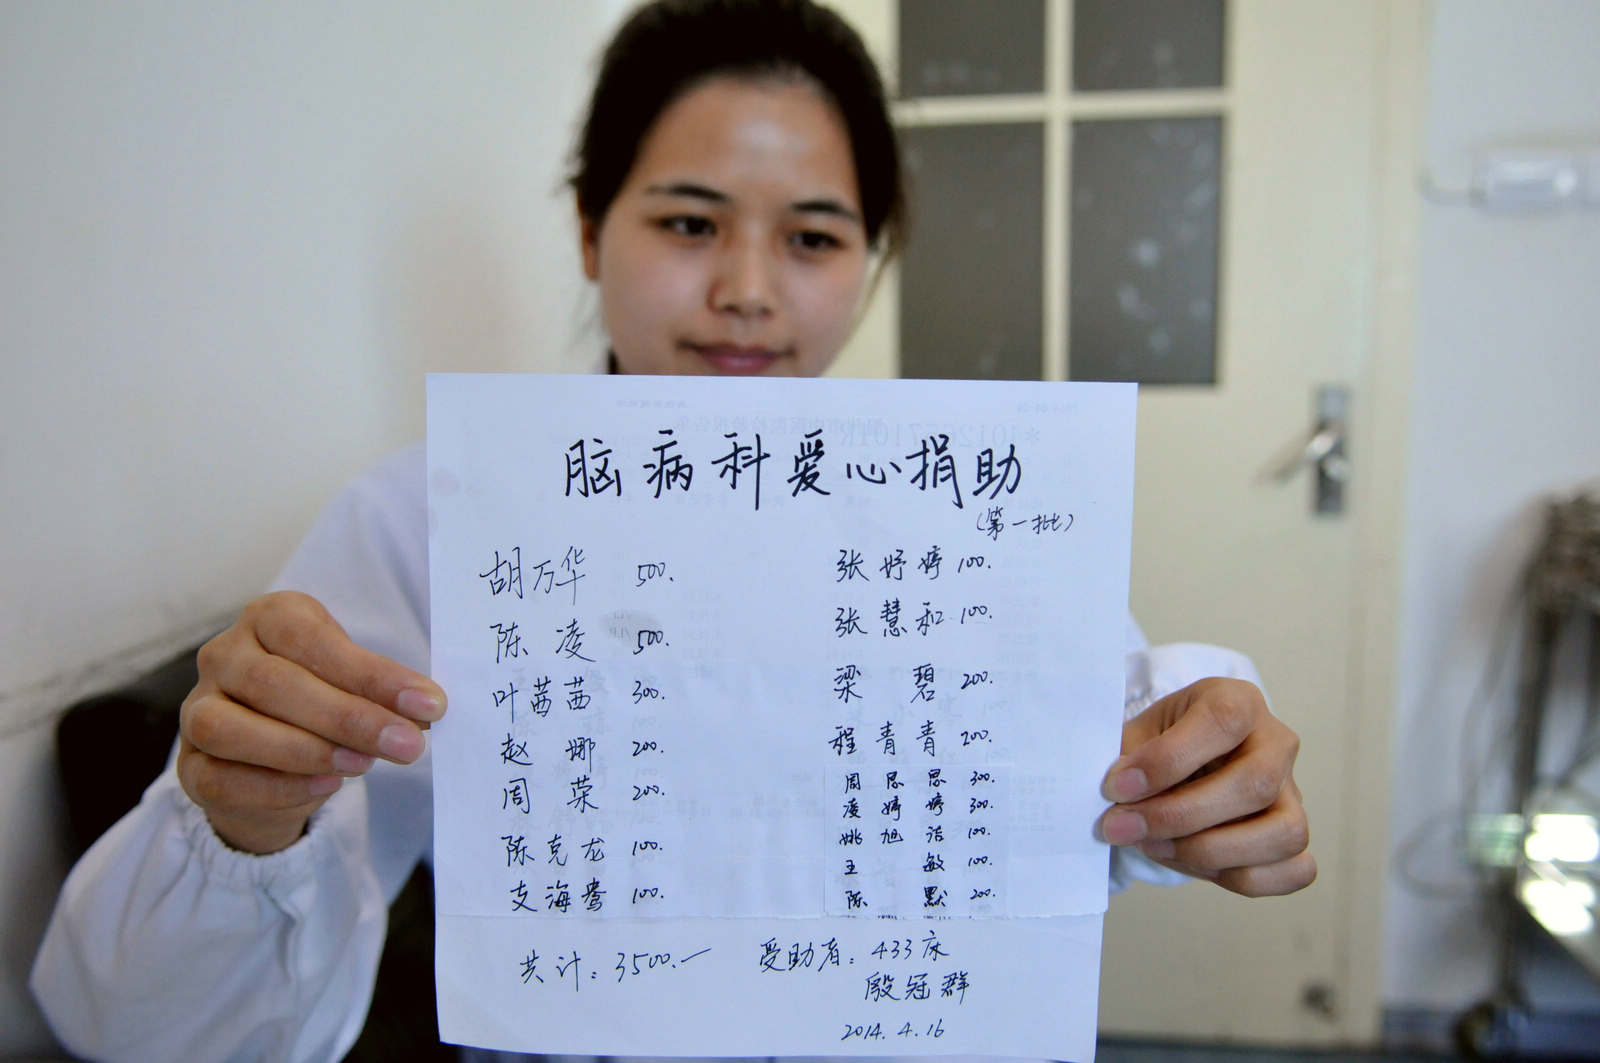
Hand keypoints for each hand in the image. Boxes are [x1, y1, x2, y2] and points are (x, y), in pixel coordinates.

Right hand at [178, 591, 445, 853]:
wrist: (277, 759)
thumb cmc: (322, 701)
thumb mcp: (355, 682)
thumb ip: (380, 692)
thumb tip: (424, 710)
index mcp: (269, 618)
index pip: (312, 639)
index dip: (371, 674)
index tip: (429, 704)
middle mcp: (223, 655)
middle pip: (274, 683)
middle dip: (348, 717)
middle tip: (406, 743)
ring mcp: (197, 709)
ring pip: (230, 728)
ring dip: (304, 750)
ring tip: (363, 765)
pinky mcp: (189, 766)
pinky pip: (221, 778)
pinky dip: (276, 786)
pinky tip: (327, 784)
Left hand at [1098, 677, 1313, 896]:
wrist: (1187, 760)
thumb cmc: (1164, 741)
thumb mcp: (1140, 733)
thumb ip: (1128, 760)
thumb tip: (1118, 801)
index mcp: (1238, 701)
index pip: (1221, 722)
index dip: (1167, 760)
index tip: (1117, 786)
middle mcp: (1276, 744)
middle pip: (1254, 785)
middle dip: (1179, 815)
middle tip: (1122, 826)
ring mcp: (1293, 793)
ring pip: (1284, 833)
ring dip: (1210, 852)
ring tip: (1155, 845)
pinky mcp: (1293, 835)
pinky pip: (1295, 870)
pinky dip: (1241, 876)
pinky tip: (1191, 861)